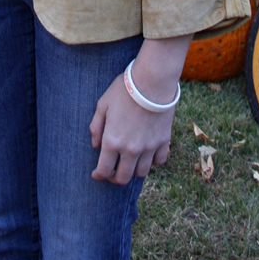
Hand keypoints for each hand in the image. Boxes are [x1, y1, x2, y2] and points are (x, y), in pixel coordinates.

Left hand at [89, 34, 191, 184]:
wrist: (152, 81)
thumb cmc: (124, 90)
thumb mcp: (103, 104)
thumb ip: (96, 126)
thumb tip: (95, 145)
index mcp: (113, 141)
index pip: (104, 170)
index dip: (99, 175)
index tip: (97, 174)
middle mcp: (131, 150)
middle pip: (123, 178)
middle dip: (115, 177)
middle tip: (112, 171)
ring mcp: (148, 147)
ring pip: (141, 173)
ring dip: (133, 170)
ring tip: (129, 162)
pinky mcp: (163, 142)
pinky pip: (158, 162)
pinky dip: (152, 161)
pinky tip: (147, 153)